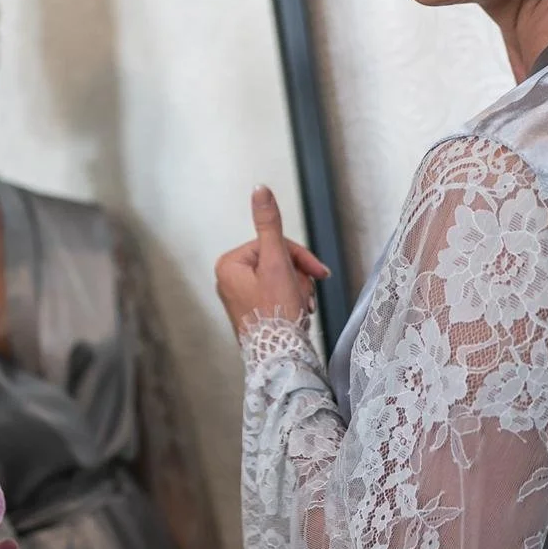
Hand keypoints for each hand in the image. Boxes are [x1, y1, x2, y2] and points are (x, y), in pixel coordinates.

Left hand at [214, 186, 330, 335]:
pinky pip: (276, 295)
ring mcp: (239, 297)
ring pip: (280, 278)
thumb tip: (260, 189)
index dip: (299, 257)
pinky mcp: (251, 312)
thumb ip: (270, 224)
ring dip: (298, 289)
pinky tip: (299, 314)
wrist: (280, 358)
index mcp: (230, 264)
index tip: (318, 273)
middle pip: (277, 261)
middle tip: (306, 295)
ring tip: (302, 307)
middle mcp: (229, 279)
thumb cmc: (277, 314)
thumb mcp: (277, 262)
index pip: (274, 244)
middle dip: (298, 276)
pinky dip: (292, 301)